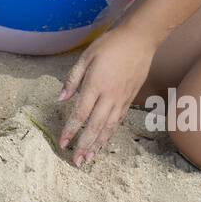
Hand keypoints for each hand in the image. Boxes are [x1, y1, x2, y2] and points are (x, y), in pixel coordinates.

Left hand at [57, 24, 157, 166]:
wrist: (139, 40)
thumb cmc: (110, 45)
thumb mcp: (86, 56)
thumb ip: (73, 79)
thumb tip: (61, 98)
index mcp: (95, 85)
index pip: (80, 114)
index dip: (71, 130)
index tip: (62, 143)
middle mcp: (109, 96)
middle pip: (95, 127)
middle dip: (84, 145)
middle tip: (76, 161)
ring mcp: (122, 99)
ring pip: (108, 128)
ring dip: (98, 145)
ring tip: (89, 158)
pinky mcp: (130, 99)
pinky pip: (118, 121)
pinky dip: (110, 134)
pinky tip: (104, 142)